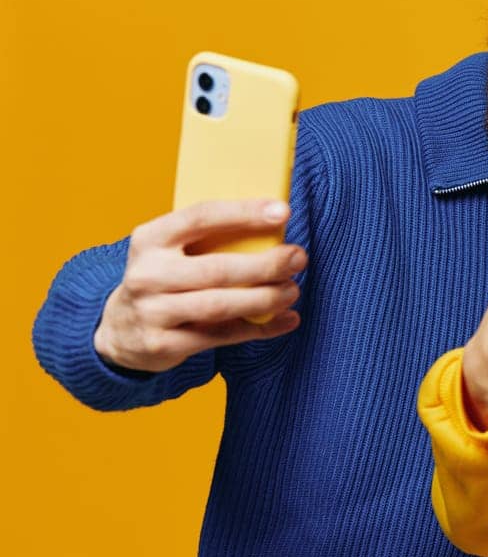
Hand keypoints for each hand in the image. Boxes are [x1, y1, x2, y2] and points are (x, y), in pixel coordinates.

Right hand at [94, 199, 305, 372]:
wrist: (119, 329)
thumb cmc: (164, 278)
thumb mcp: (171, 251)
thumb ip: (210, 240)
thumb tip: (276, 225)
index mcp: (150, 239)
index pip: (200, 217)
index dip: (244, 213)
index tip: (282, 212)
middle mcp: (147, 274)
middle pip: (216, 269)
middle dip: (265, 265)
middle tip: (298, 258)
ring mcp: (152, 312)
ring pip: (219, 306)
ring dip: (264, 299)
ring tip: (292, 290)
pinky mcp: (163, 344)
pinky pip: (220, 336)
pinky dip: (258, 328)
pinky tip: (285, 320)